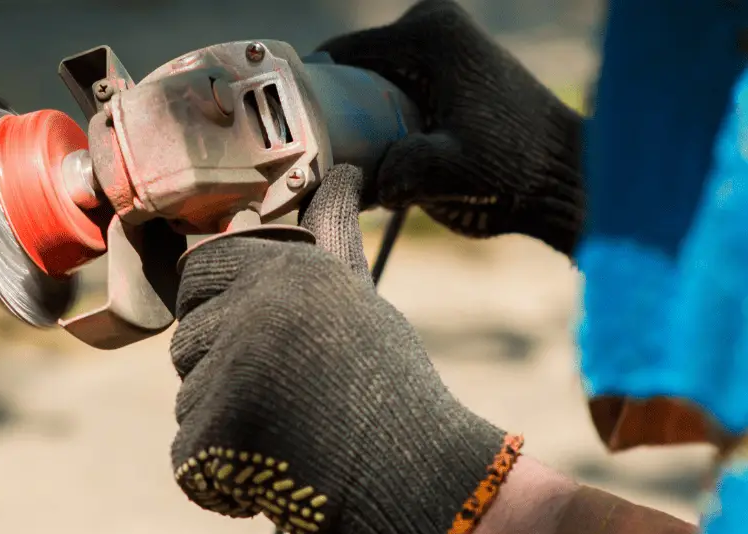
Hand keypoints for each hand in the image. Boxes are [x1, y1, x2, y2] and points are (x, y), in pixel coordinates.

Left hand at [168, 165, 523, 533]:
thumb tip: (343, 171)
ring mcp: (231, 370)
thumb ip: (331, 236)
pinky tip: (281, 473)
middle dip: (222, 375)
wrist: (426, 479)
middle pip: (187, 342)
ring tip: (295, 434)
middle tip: (290, 398)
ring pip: (187, 403)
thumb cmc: (392, 387)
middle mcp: (253, 308)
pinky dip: (223, 480)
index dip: (218, 311)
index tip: (260, 347)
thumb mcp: (359, 299)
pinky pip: (189, 458)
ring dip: (228, 429)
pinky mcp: (216, 436)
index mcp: (286, 269)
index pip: (198, 271)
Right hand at [317, 0, 584, 255]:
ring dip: (358, 115)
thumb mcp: (451, 172)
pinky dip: (382, 114)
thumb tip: (372, 183)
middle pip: (354, 68)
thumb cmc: (513, 171)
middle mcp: (434, 22)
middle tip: (329, 159)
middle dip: (336, 110)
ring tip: (358, 160)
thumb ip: (407, 171)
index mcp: (428, 33)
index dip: (311, 97)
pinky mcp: (451, 61)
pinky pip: (395, 84)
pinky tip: (385, 150)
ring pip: (373, 78)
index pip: (339, 56)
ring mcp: (444, 39)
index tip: (297, 139)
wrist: (563, 175)